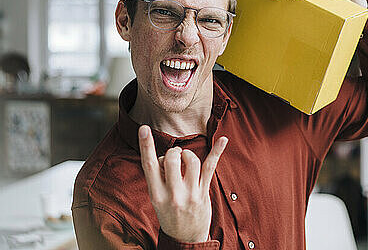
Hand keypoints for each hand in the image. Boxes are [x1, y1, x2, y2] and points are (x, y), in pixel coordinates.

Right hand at [138, 125, 227, 242]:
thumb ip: (159, 178)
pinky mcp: (203, 193)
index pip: (148, 165)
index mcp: (156, 194)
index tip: (144, 128)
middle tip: (175, 157)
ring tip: (186, 159)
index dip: (146, 146)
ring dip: (188, 154)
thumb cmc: (169, 214)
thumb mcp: (157, 199)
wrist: (185, 239)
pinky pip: (210, 167)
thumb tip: (166, 155)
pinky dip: (217, 151)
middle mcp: (173, 194)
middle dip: (173, 152)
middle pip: (171, 159)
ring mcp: (190, 194)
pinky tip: (223, 140)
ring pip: (191, 161)